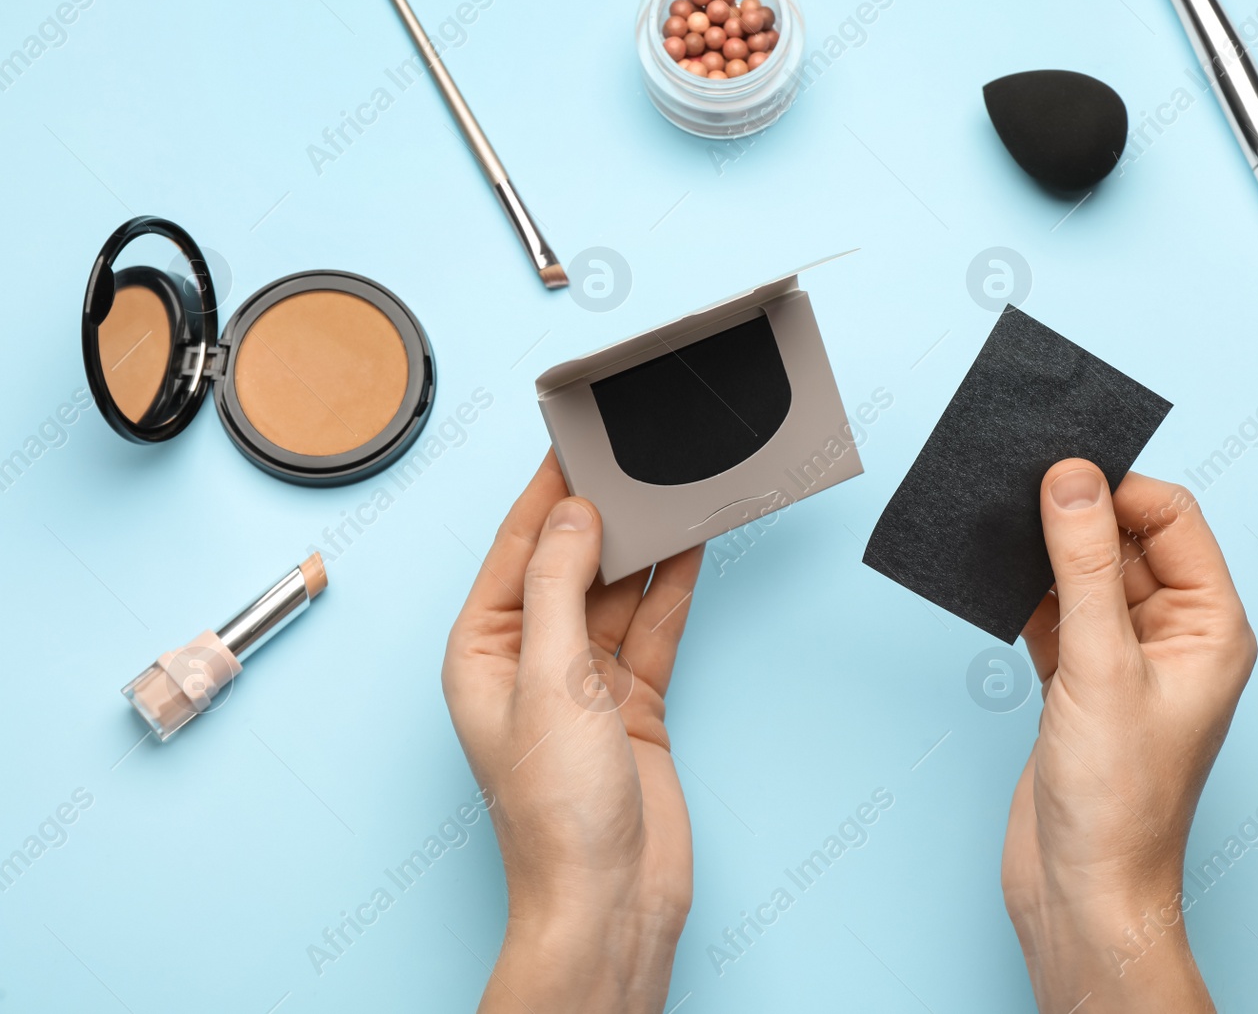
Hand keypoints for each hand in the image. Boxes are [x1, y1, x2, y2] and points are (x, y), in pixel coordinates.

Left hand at [443, 450, 702, 1012]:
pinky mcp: (634, 701)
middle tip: (636, 457)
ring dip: (644, 546)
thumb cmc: (554, 811)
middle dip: (603, 513)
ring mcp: (585, 680)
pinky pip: (654, 627)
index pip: (516, 549)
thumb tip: (574, 514)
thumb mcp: (550, 678)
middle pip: (570, 563)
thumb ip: (562, 587)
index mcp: (483, 650)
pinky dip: (674, 588)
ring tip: (672, 490)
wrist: (610, 898)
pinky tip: (691, 548)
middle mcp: (530, 658)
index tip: (576, 441)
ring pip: (618, 590)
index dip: (546, 492)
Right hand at [1002, 461, 1255, 1012]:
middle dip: (1077, 515)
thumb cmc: (1120, 804)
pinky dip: (1026, 594)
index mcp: (1210, 627)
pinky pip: (1054, 613)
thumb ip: (1084, 567)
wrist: (1080, 893)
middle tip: (1019, 490)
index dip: (1120, 489)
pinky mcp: (1078, 684)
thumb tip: (1073, 481)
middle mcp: (1173, 638)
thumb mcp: (1101, 667)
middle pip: (1127, 541)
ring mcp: (1123, 661)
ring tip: (999, 531)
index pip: (1173, 521)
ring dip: (1046, 553)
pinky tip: (995, 581)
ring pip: (1085, 575)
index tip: (1061, 472)